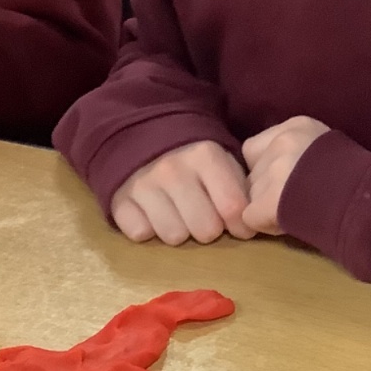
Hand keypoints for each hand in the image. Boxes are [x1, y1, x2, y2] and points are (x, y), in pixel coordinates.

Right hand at [110, 140, 254, 245]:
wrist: (138, 133)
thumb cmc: (190, 155)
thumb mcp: (220, 157)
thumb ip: (238, 184)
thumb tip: (251, 220)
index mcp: (204, 155)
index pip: (233, 207)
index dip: (241, 226)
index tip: (239, 228)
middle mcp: (174, 170)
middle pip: (206, 230)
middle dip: (209, 229)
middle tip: (203, 217)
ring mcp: (143, 185)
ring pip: (174, 237)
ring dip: (179, 231)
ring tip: (177, 213)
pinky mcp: (119, 200)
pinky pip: (141, 235)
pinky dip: (147, 228)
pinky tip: (151, 212)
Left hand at [241, 117, 329, 234]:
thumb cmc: (359, 178)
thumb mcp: (330, 147)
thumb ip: (302, 151)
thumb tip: (280, 171)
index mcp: (295, 126)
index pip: (254, 148)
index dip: (265, 169)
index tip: (287, 183)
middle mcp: (281, 142)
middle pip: (251, 174)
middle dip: (264, 191)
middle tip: (295, 202)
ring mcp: (273, 171)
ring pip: (250, 197)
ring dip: (265, 209)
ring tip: (298, 213)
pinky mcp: (268, 200)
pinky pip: (250, 218)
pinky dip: (266, 225)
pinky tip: (291, 224)